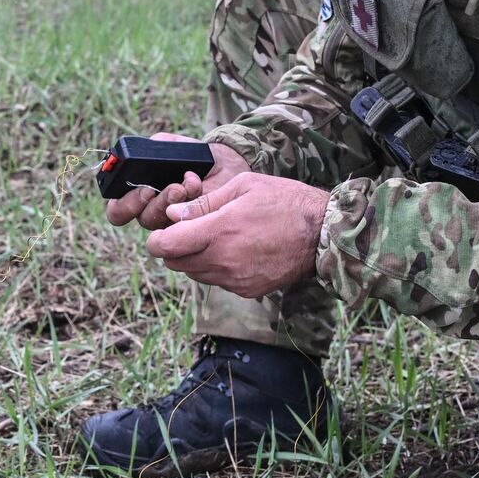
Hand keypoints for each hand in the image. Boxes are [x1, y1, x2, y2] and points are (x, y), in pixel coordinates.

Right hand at [102, 133, 250, 230]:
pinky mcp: (193, 225)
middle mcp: (152, 211)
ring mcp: (173, 221)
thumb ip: (156, 146)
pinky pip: (187, 223)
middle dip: (151, 204)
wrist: (225, 163)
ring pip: (163, 224)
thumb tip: (144, 152)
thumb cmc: (193, 156)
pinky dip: (191, 202)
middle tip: (159, 190)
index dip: (124, 205)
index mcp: (138, 194)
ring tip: (183, 185)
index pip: (118, 211)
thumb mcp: (173, 146)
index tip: (143, 189)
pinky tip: (196, 185)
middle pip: (141, 219)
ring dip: (171, 202)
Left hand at [144, 172, 327, 298]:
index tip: (162, 231)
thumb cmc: (284, 201)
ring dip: (195, 259)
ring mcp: (236, 280)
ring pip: (195, 274)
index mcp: (218, 232)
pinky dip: (218, 268)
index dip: (156, 239)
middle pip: (175, 263)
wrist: (322, 232)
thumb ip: (204, 203)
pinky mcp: (248, 290)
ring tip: (217, 238)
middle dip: (174, 248)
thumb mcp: (243, 187)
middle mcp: (223, 261)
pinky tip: (237, 250)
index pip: (165, 247)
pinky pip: (219, 282)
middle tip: (190, 231)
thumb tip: (173, 215)